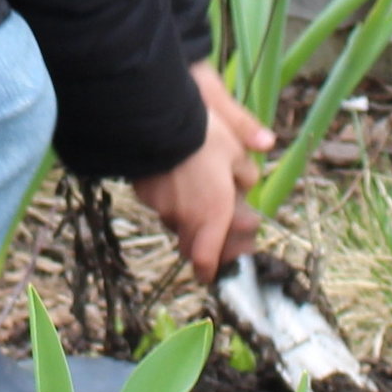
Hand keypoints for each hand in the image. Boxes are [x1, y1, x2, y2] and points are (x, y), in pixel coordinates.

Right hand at [130, 62, 272, 283]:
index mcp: (212, 213)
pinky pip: (161, 203)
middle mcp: (184, 216)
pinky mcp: (144, 190)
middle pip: (193, 245)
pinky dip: (172, 198)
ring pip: (176, 221)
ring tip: (201, 191)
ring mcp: (161, 205)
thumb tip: (247, 183)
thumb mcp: (237, 151)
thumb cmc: (205, 136)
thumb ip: (246, 173)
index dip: (210, 272)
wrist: (156, 117)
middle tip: (223, 219)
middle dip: (207, 240)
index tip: (212, 275)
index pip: (206, 260)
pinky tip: (177, 177)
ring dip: (190, 216)